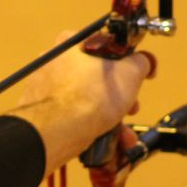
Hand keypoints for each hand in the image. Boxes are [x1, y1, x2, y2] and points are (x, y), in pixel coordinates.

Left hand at [15, 31, 154, 170]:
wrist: (54, 134)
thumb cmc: (86, 98)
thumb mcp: (129, 73)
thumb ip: (140, 63)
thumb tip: (143, 62)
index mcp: (69, 44)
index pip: (104, 43)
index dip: (126, 59)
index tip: (138, 72)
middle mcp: (52, 64)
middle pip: (96, 77)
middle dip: (120, 96)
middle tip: (132, 106)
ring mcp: (45, 90)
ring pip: (87, 101)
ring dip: (111, 117)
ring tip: (124, 134)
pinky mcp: (43, 114)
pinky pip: (74, 118)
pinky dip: (92, 129)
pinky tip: (109, 142)